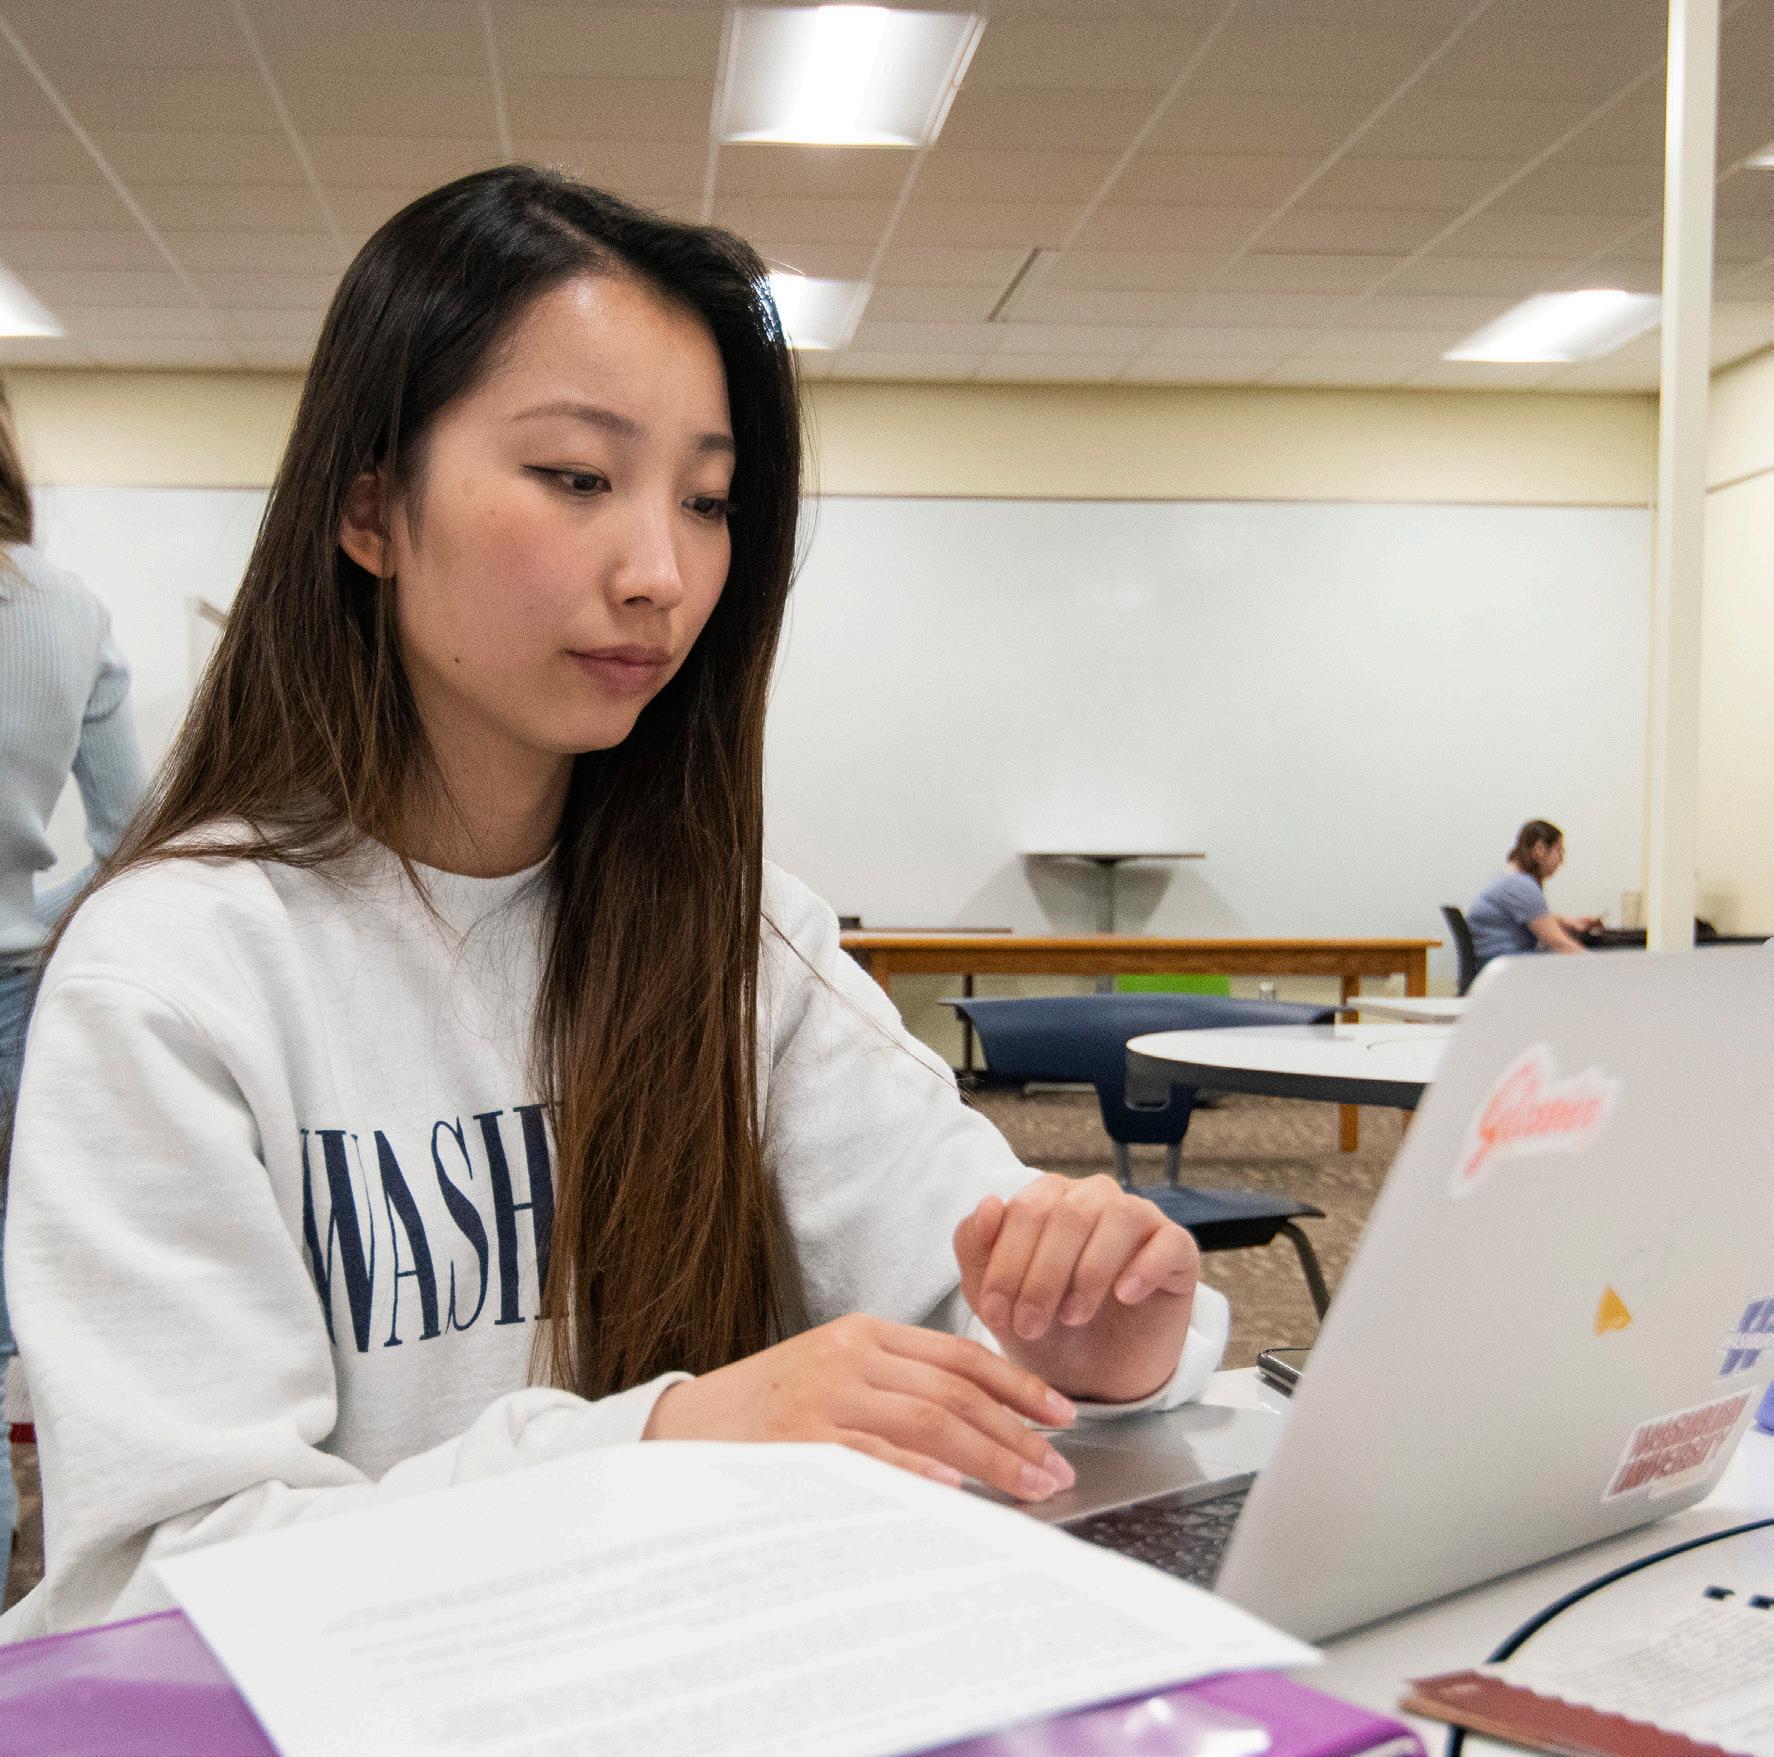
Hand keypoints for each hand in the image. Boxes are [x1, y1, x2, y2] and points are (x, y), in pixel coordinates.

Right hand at [642, 1313, 1080, 1500]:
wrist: (678, 1429)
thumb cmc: (765, 1411)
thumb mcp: (831, 1374)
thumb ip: (895, 1385)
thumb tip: (977, 1428)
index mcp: (861, 1334)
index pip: (958, 1355)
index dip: (1018, 1385)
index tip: (1063, 1415)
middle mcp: (847, 1359)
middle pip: (953, 1393)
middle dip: (1017, 1432)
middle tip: (1060, 1467)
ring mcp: (821, 1400)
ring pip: (927, 1423)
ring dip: (991, 1457)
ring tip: (1032, 1484)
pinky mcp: (797, 1443)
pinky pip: (870, 1457)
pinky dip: (915, 1471)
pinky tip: (954, 1485)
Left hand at [955, 1174, 1199, 1404]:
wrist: (1096, 1376)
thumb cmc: (1044, 1327)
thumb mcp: (997, 1299)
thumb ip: (976, 1249)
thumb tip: (990, 1201)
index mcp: (1047, 1198)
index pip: (1024, 1209)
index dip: (1006, 1262)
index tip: (995, 1313)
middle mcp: (1094, 1197)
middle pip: (1068, 1213)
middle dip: (1042, 1274)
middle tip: (1030, 1325)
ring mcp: (1140, 1218)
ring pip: (1117, 1218)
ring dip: (1088, 1272)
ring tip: (1072, 1318)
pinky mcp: (1177, 1249)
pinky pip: (1168, 1241)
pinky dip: (1144, 1267)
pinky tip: (1125, 1296)